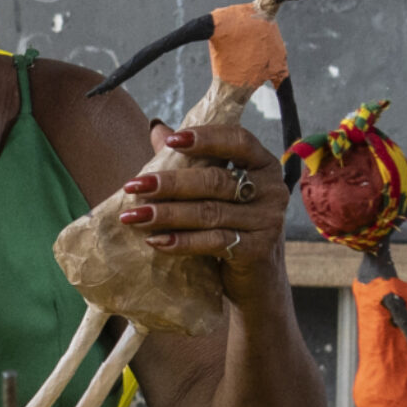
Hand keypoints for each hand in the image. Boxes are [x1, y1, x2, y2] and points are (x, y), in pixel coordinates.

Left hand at [118, 121, 289, 298]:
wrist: (256, 277)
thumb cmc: (230, 224)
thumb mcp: (214, 190)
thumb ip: (190, 160)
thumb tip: (157, 128)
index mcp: (263, 164)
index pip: (238, 140)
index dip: (206, 138)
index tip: (171, 141)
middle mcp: (272, 189)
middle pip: (216, 180)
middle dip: (170, 183)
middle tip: (134, 186)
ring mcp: (268, 220)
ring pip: (211, 212)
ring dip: (168, 214)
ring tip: (135, 216)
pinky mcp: (259, 250)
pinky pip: (215, 242)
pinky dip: (182, 242)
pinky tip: (155, 241)